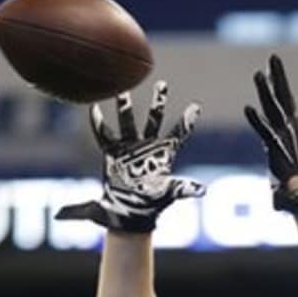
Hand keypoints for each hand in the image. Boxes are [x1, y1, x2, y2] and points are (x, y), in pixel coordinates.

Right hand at [56, 81, 204, 232]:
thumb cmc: (152, 203)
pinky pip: (104, 135)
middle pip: (154, 119)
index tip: (196, 106)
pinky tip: (94, 109)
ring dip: (126, 108)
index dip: (187, 121)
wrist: (131, 212)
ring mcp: (130, 147)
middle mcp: (148, 146)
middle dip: (158, 102)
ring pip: (129, 122)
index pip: (179, 133)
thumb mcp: (171, 192)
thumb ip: (185, 188)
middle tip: (162, 84)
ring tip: (123, 91)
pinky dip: (98, 123)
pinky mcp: (113, 153)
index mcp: (165, 154)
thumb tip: (203, 191)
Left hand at [243, 54, 297, 215]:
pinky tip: (247, 108)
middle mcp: (289, 130)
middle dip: (278, 77)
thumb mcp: (285, 159)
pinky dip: (257, 120)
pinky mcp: (277, 153)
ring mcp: (284, 140)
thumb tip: (277, 143)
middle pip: (283, 98)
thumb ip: (280, 147)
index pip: (284, 100)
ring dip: (266, 92)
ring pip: (274, 111)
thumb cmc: (293, 182)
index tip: (272, 65)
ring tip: (257, 74)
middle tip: (273, 56)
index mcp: (290, 129)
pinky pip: (266, 133)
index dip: (278, 81)